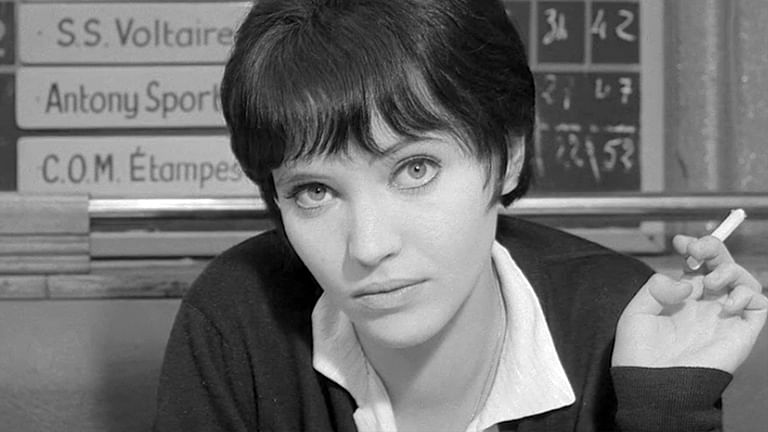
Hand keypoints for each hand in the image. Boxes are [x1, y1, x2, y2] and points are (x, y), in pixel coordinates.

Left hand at [612, 234, 767, 372]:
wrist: (652, 385)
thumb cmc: (640, 354)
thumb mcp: (636, 313)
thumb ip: (656, 289)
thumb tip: (685, 280)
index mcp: (680, 298)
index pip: (696, 264)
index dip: (694, 247)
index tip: (680, 242)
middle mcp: (705, 304)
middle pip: (721, 265)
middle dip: (714, 248)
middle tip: (698, 250)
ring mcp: (724, 317)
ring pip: (744, 280)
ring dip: (731, 270)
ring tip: (711, 281)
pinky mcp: (741, 332)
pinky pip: (760, 304)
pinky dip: (748, 294)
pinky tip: (725, 302)